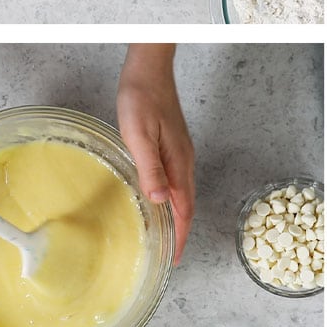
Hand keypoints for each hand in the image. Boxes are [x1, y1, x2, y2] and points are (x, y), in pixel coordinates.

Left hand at [117, 45, 194, 262]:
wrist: (149, 69)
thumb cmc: (142, 98)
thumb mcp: (140, 134)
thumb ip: (150, 168)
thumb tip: (160, 201)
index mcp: (178, 161)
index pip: (184, 207)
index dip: (181, 234)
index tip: (176, 257)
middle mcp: (184, 160)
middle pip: (187, 204)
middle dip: (181, 231)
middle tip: (170, 255)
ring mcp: (180, 152)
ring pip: (182, 193)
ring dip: (177, 216)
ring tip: (166, 236)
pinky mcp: (173, 145)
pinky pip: (176, 180)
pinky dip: (172, 199)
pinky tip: (159, 200)